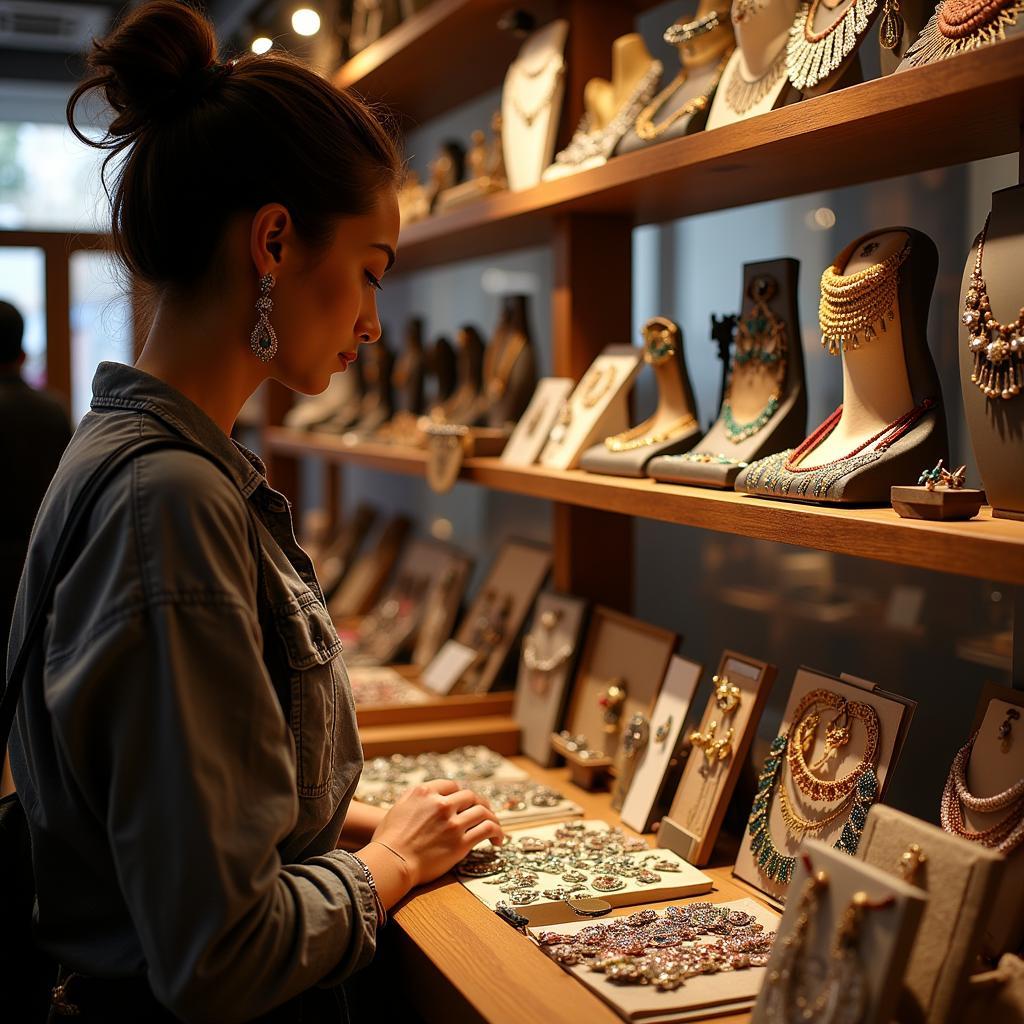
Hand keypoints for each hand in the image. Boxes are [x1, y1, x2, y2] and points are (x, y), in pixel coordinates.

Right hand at [370, 778, 503, 887]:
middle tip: (486, 811)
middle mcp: (441, 804)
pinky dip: (497, 832)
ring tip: (495, 826)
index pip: (452, 785)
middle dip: (480, 803)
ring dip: (492, 817)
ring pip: (483, 811)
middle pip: (470, 796)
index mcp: (425, 792)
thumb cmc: (389, 839)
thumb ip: (417, 798)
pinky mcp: (461, 843)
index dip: (461, 793)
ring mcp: (452, 823)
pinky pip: (487, 830)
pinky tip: (497, 840)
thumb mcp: (399, 807)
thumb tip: (430, 796)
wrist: (391, 863)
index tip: (466, 801)